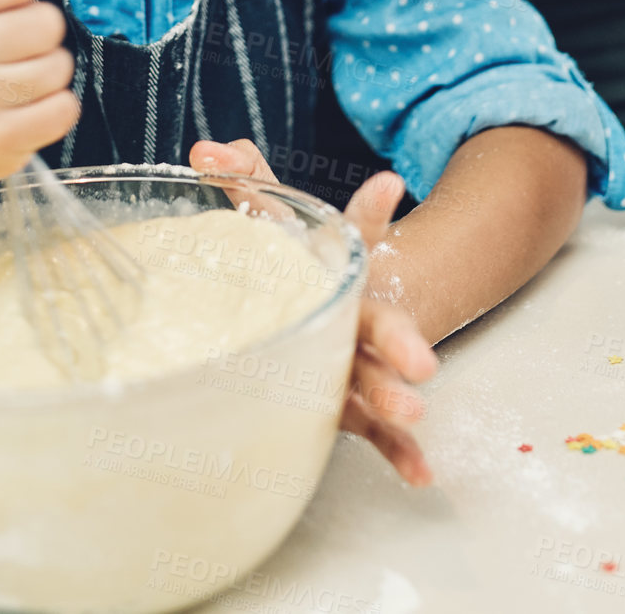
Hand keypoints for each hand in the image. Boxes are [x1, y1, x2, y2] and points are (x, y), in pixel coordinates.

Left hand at [190, 137, 437, 486]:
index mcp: (337, 265)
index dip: (369, 208)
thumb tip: (204, 151)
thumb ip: (244, 180)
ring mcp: (356, 361)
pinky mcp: (350, 404)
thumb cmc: (294, 262)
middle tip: (418, 358)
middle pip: (381, 322)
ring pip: (379, 378)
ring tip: (410, 410)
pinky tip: (420, 473)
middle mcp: (355, 313)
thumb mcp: (271, 218)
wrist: (329, 308)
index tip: (386, 184)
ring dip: (394, 396)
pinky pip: (376, 430)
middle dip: (400, 339)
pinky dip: (399, 451)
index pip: (355, 233)